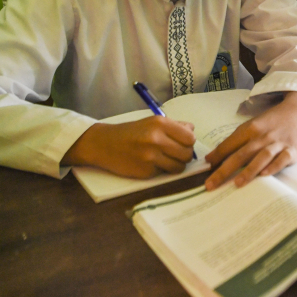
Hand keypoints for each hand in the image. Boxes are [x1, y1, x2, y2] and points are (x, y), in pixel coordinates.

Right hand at [62, 117, 195, 178]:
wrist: (104, 144)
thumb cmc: (130, 132)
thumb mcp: (151, 122)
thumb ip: (174, 126)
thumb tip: (192, 130)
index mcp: (160, 124)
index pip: (190, 137)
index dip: (188, 143)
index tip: (182, 144)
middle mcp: (156, 139)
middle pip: (187, 154)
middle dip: (184, 156)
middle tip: (175, 154)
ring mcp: (151, 157)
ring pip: (179, 167)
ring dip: (175, 165)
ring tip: (165, 160)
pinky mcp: (145, 171)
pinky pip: (164, 173)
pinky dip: (161, 170)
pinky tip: (151, 164)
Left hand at [204, 92, 296, 189]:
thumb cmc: (270, 123)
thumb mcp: (251, 127)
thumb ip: (233, 142)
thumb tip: (212, 159)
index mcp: (250, 129)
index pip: (230, 144)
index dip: (217, 156)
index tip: (205, 169)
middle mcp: (262, 136)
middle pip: (242, 154)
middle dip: (225, 170)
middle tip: (211, 184)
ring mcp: (278, 143)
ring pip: (262, 157)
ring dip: (249, 170)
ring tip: (237, 183)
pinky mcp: (292, 150)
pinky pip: (281, 160)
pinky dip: (273, 167)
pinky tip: (264, 175)